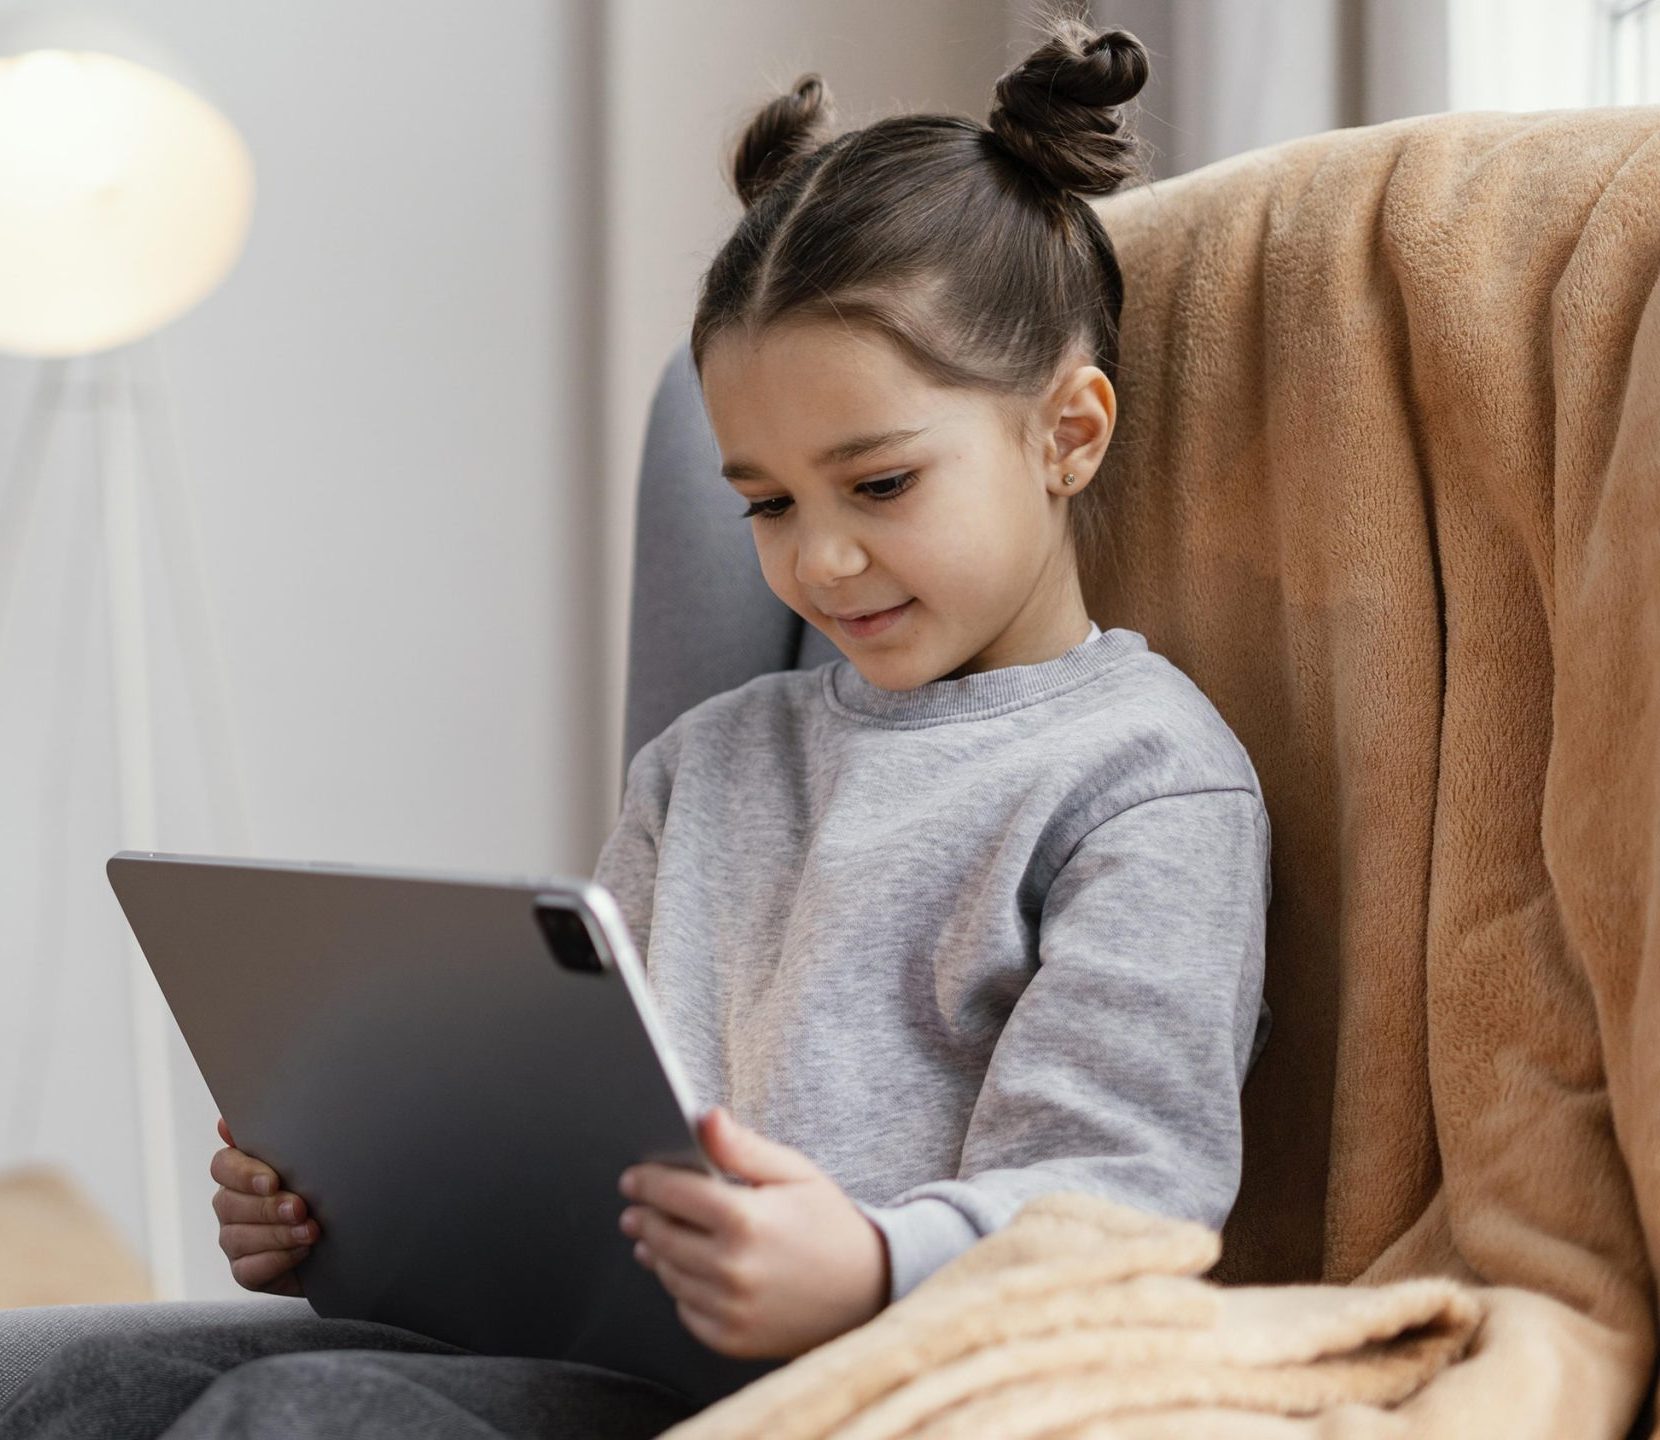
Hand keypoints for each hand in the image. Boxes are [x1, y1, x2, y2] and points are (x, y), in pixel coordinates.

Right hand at [210, 1115, 319, 1295]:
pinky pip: (248, 1269)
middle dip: (268, 1207)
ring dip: (278, 1234)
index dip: (244, 1174)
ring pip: (238, 1237)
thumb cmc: (323, 1188)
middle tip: (300, 1207)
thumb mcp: (311, 1160)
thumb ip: (278, 1139)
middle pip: (229, 1203)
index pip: (223, 1165)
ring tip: (311, 1231)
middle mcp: (231, 1203)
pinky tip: (303, 1251)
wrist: (346, 1235)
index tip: (273, 1180)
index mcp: (241, 1171)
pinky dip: (277, 1260)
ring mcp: (234, 1239)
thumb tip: (227, 1123)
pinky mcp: (245, 1270)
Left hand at [617, 1106, 889, 1359]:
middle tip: (635, 1209)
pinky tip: (689, 1271)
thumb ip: (743, 1147)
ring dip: (656, 1252)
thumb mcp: (794, 1172)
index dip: (646, 1182)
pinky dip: (681, 1289)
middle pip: (661, 1235)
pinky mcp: (731, 1339)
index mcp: (745, 1219)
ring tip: (654, 1238)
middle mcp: (732, 1268)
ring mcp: (730, 1309)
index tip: (632, 1179)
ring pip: (668, 1273)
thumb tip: (704, 1117)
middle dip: (643, 1217)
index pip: (673, 1193)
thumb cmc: (829, 1223)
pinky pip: (685, 1309)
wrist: (870, 1289)